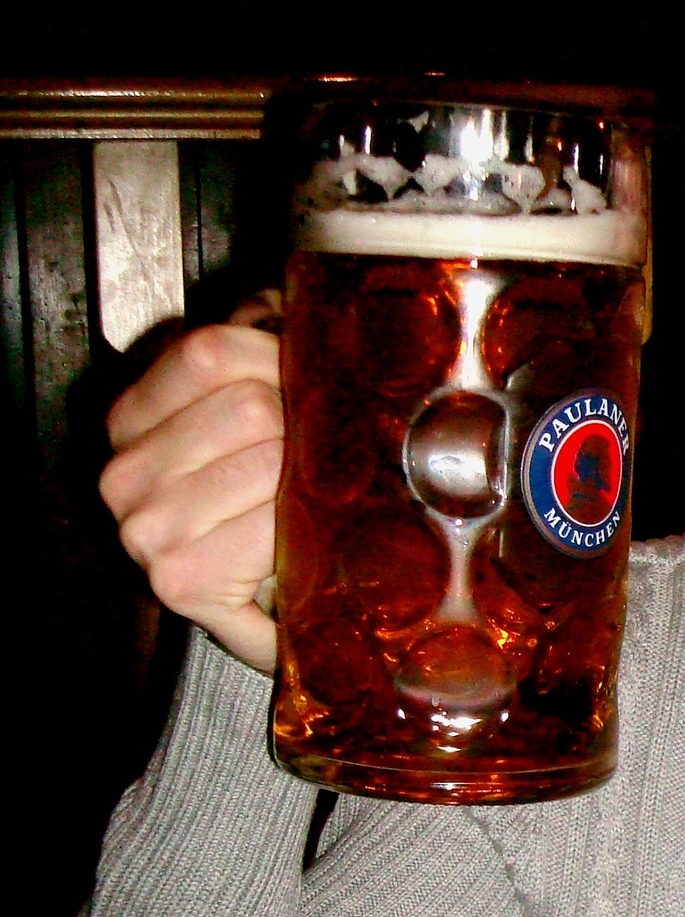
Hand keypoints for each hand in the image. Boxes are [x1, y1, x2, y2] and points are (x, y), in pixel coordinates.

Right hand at [101, 292, 284, 673]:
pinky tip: (305, 549)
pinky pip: (271, 528)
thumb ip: (257, 350)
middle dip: (306, 428)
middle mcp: (123, 472)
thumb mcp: (249, 418)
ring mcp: (144, 527)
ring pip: (268, 461)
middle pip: (250, 404)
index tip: (309, 387)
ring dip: (314, 485)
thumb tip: (297, 295)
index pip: (209, 348)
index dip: (278, 357)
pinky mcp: (179, 579)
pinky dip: (306, 538)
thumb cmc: (259, 520)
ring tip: (318, 505)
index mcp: (131, 419)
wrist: (263, 620)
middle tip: (328, 462)